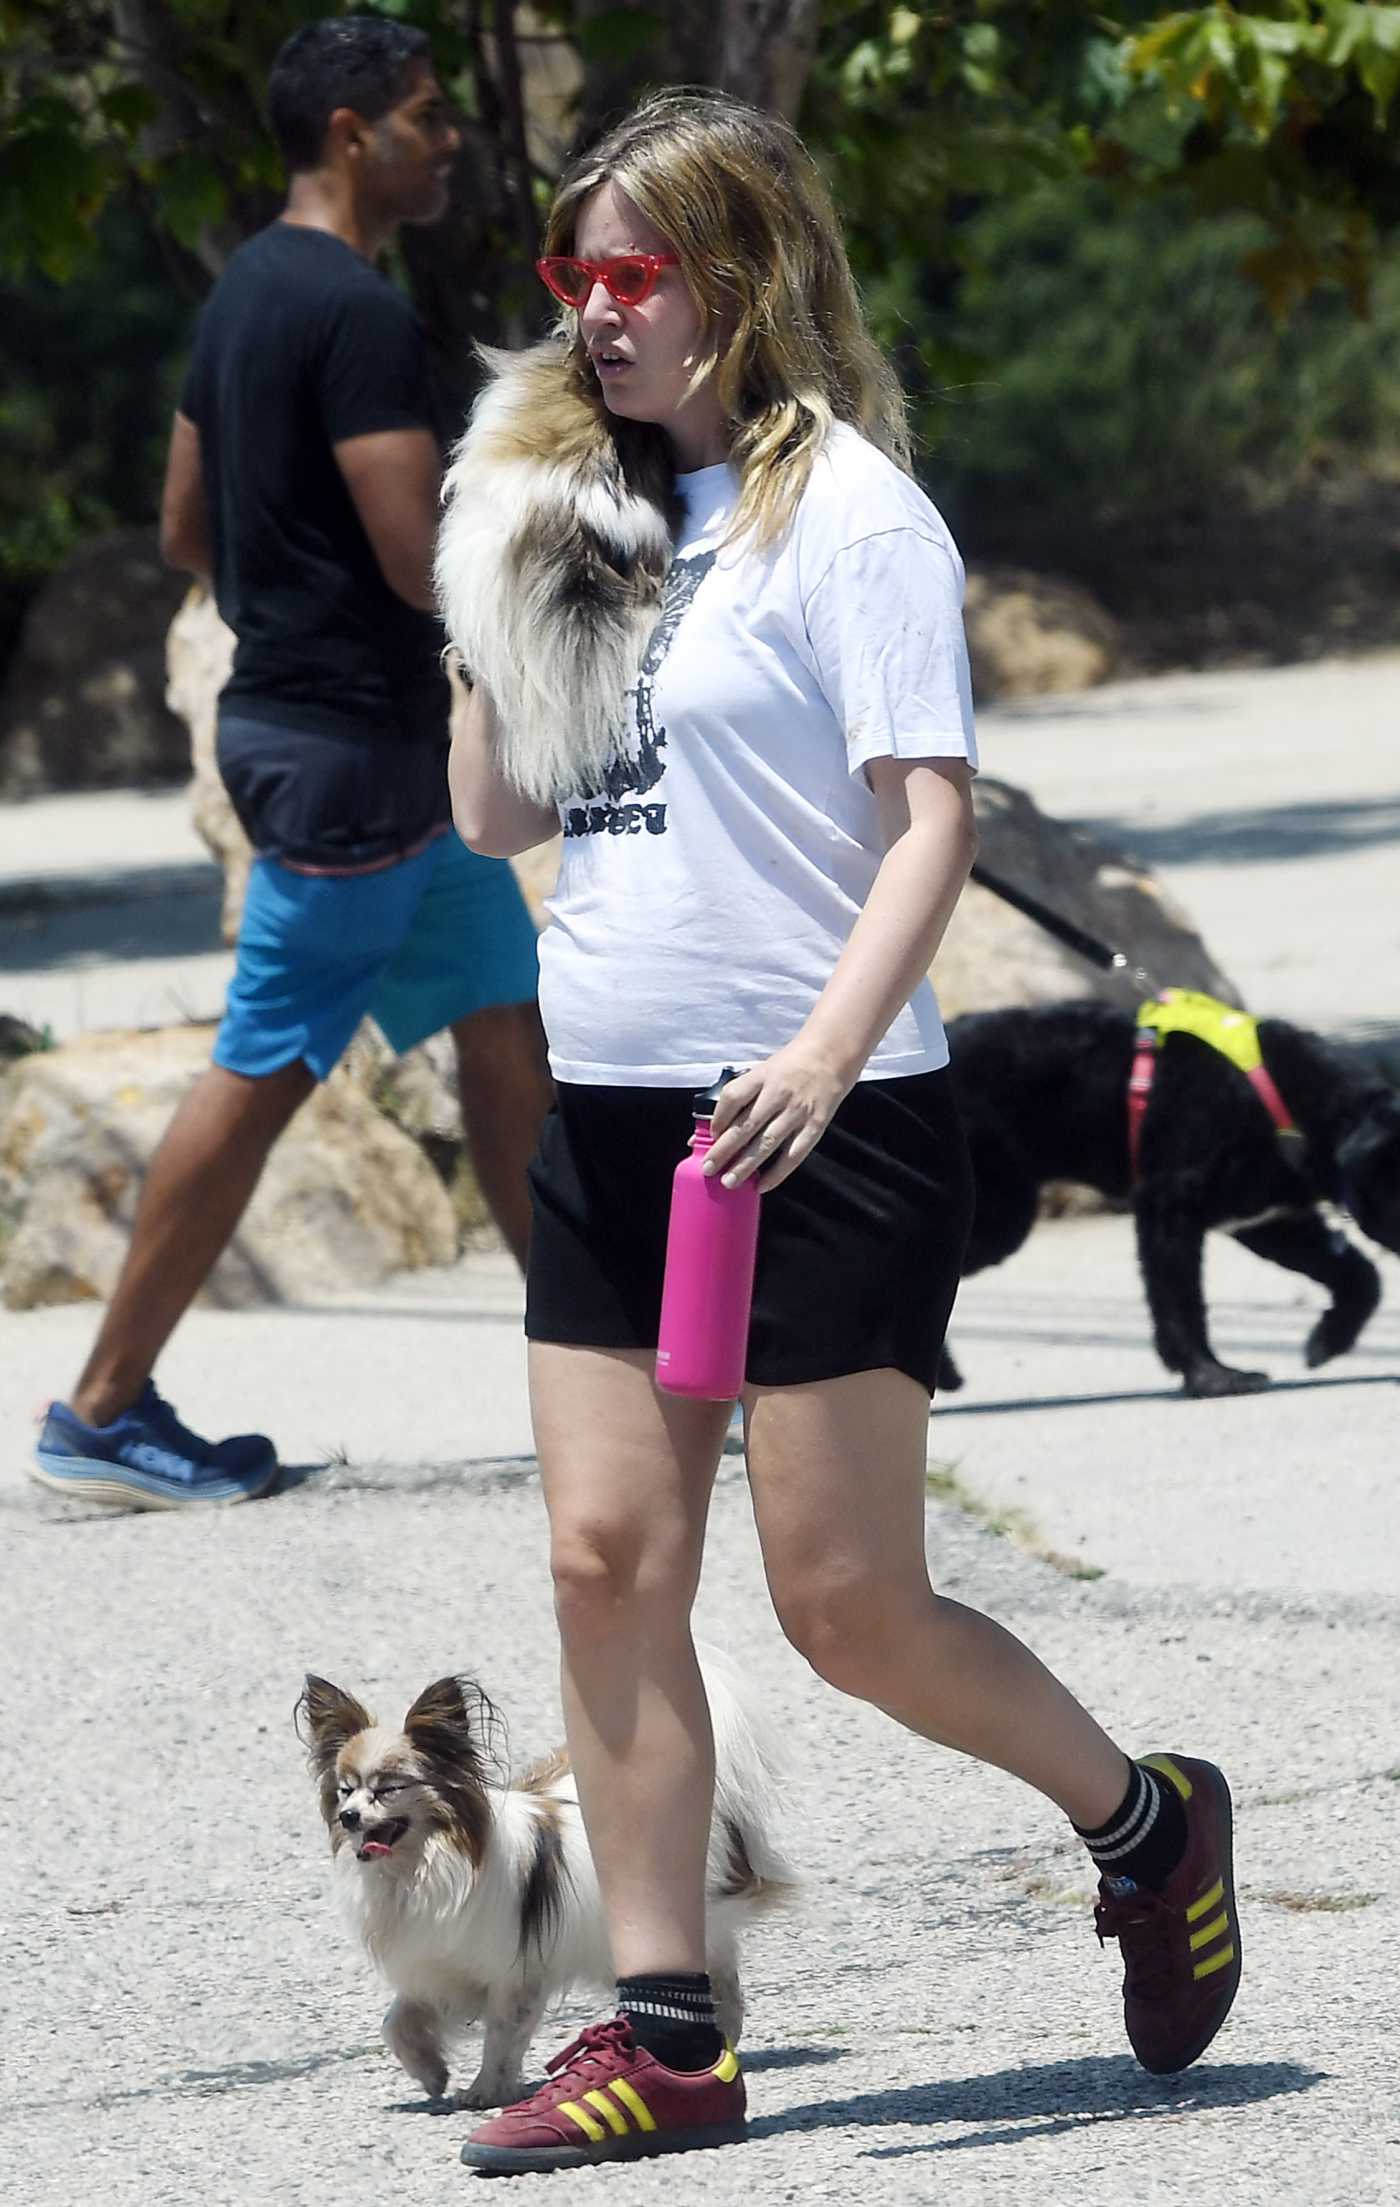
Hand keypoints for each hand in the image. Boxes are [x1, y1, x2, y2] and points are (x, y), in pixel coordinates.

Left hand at [704, 1044, 851, 1192]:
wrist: (831, 1056)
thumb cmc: (790, 1066)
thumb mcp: (763, 1071)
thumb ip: (741, 1095)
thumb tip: (713, 1127)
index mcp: (762, 1076)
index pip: (733, 1097)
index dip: (718, 1118)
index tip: (709, 1136)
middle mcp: (778, 1093)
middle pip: (746, 1125)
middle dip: (724, 1150)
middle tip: (708, 1169)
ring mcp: (798, 1111)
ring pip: (767, 1143)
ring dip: (746, 1165)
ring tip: (729, 1181)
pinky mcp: (815, 1125)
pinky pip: (794, 1154)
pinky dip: (777, 1172)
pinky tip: (762, 1185)